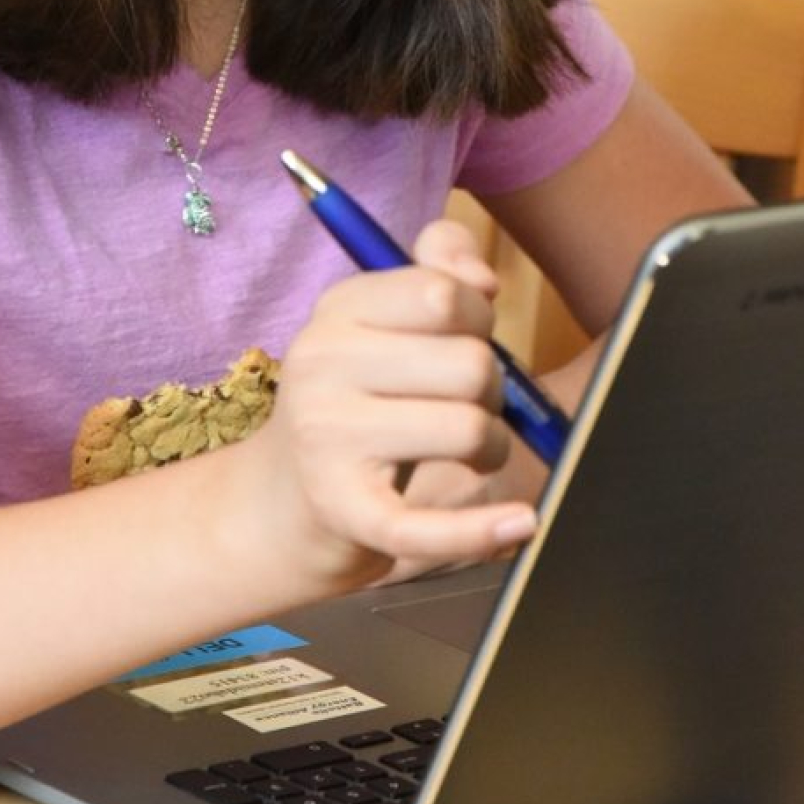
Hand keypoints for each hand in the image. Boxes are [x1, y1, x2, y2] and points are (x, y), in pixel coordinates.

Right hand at [234, 217, 539, 599]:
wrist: (283, 500)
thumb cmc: (361, 401)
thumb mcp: (386, 323)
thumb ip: (441, 271)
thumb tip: (482, 280)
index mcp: (338, 308)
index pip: (443, 291)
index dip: (478, 317)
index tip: (464, 340)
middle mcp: (321, 363)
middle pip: (470, 364)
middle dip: (492, 388)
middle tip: (464, 405)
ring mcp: (326, 437)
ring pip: (470, 429)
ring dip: (491, 446)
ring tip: (467, 452)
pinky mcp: (343, 509)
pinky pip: (428, 525)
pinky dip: (483, 531)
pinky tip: (520, 524)